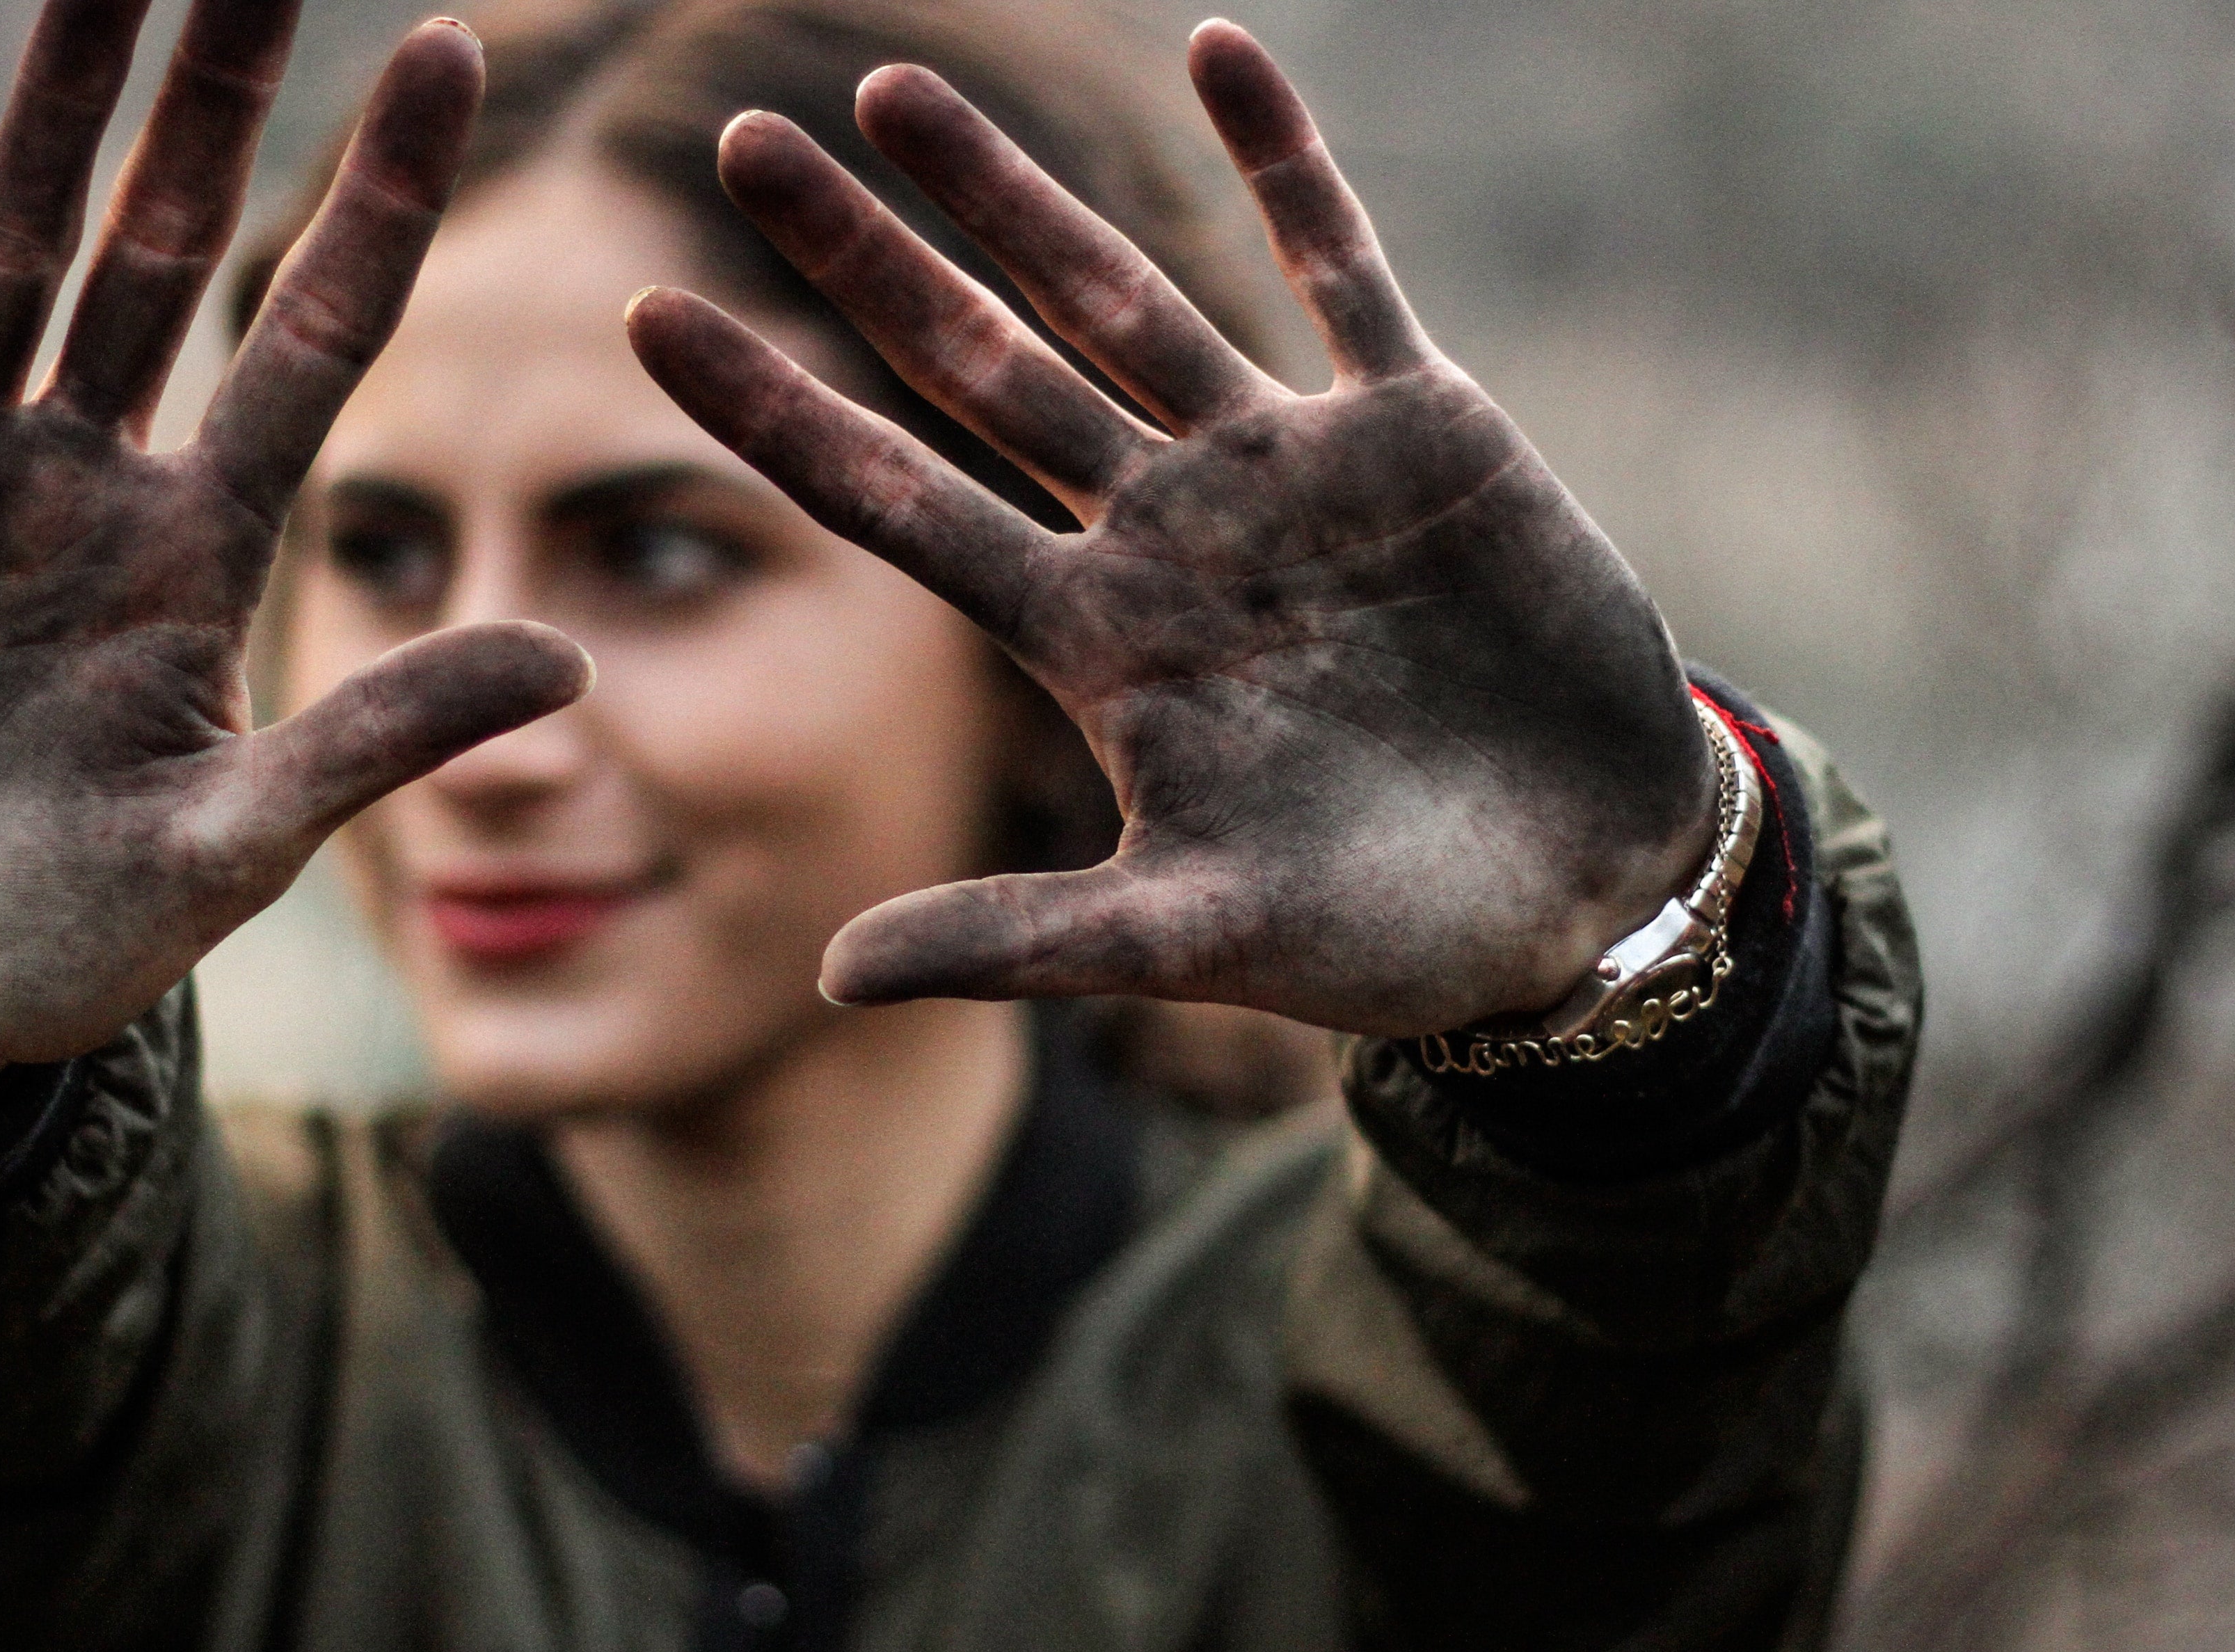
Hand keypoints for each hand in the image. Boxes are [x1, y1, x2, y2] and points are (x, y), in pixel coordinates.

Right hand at [0, 4, 585, 1104]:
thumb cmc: (63, 940)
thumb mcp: (239, 844)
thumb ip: (382, 737)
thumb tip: (572, 659)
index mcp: (198, 545)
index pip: (316, 332)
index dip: (379, 196)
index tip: (450, 46)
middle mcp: (83, 477)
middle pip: (165, 243)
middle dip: (212, 94)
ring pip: (13, 245)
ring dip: (52, 104)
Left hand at [627, 21, 1715, 1038]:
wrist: (1587, 889)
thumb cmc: (1389, 932)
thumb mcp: (1196, 940)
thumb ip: (1021, 941)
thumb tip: (823, 976)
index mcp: (1094, 644)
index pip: (895, 501)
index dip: (776, 412)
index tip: (647, 318)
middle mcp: (1163, 534)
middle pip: (975, 366)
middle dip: (862, 256)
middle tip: (736, 139)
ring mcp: (1285, 471)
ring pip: (1120, 293)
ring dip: (1014, 193)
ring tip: (896, 89)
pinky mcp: (1420, 432)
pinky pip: (1338, 267)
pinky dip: (1285, 165)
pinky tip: (1218, 49)